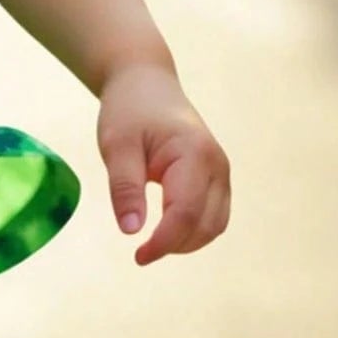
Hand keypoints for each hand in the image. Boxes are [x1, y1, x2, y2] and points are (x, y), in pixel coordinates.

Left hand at [96, 63, 230, 265]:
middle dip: (175, 245)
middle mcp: (217, 164)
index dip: (164, 242)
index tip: (138, 256)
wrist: (144, 81)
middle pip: (206, 224)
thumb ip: (124, 187)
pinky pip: (213, 214)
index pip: (186, 212)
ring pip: (215, 224)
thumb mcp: (116, 145)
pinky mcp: (217, 176)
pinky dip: (193, 229)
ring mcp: (221, 171)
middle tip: (141, 252)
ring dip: (187, 241)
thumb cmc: (128, 110)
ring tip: (152, 242)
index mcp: (194, 153)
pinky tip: (166, 230)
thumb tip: (130, 231)